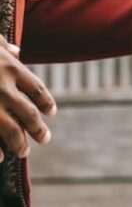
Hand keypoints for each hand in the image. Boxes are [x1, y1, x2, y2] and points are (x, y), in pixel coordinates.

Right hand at [0, 35, 56, 160]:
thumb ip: (5, 48)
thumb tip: (16, 51)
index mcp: (12, 69)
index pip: (36, 89)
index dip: (45, 102)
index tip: (52, 112)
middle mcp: (4, 88)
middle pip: (29, 113)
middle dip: (38, 128)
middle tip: (45, 138)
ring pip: (11, 129)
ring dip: (20, 143)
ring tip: (24, 151)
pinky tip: (0, 158)